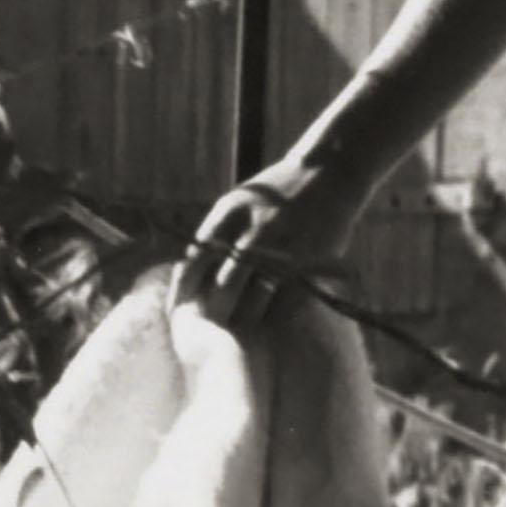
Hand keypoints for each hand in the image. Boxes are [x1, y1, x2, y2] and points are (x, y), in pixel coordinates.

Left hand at [176, 157, 366, 328]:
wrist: (329, 174)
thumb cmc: (277, 193)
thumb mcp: (240, 202)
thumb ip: (217, 235)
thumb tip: (190, 280)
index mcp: (230, 211)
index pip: (195, 261)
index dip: (182, 292)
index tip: (176, 311)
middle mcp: (255, 228)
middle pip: (223, 286)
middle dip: (213, 314)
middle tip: (208, 328)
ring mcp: (285, 246)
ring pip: (254, 299)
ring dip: (243, 320)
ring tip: (237, 332)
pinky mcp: (310, 260)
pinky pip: (285, 300)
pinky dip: (273, 314)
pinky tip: (267, 319)